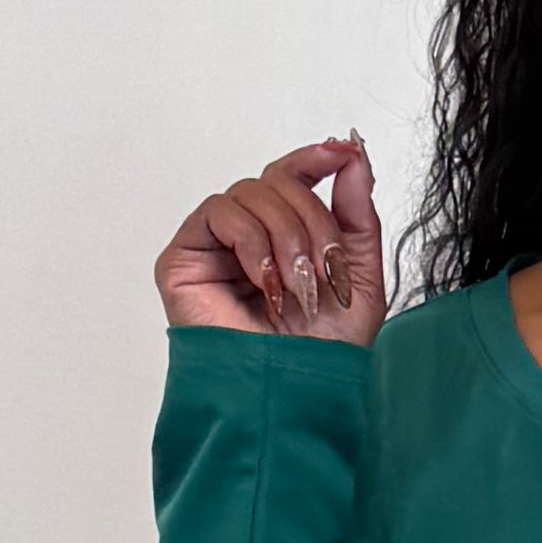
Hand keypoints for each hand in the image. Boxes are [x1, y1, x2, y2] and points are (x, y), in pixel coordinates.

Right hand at [157, 136, 383, 341]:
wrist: (294, 389)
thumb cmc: (323, 348)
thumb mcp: (357, 272)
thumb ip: (356, 212)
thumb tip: (353, 155)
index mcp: (284, 237)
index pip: (291, 177)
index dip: (314, 158)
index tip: (341, 152)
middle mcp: (247, 237)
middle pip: (276, 182)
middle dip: (311, 219)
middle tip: (322, 266)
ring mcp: (214, 247)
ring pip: (250, 192)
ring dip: (286, 235)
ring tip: (296, 285)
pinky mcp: (184, 259)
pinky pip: (218, 212)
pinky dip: (251, 241)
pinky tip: (265, 281)